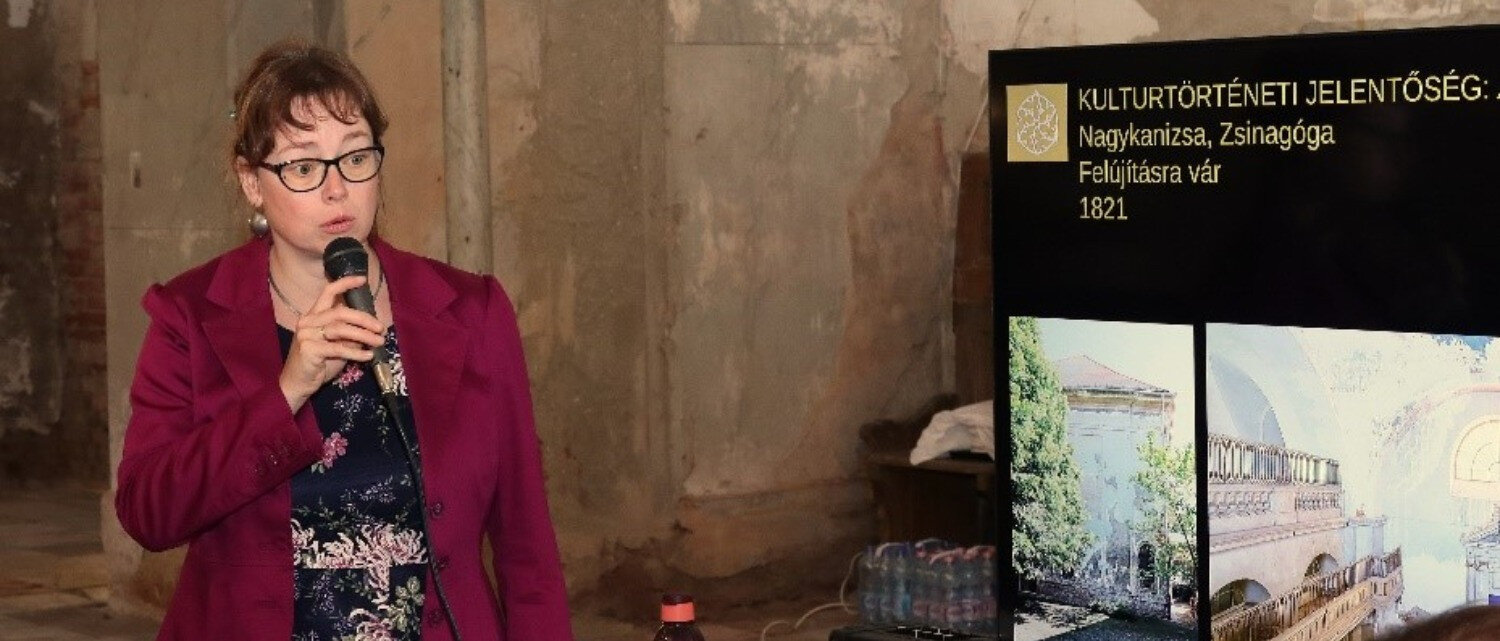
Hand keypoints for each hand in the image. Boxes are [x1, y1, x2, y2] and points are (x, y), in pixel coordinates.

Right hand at [279, 275, 386, 410]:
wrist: (298, 383)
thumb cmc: (319, 363)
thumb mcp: (336, 346)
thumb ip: (349, 336)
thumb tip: (370, 329)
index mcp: (313, 315)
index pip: (328, 292)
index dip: (345, 283)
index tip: (363, 280)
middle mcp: (308, 321)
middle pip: (340, 312)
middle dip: (364, 318)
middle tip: (380, 327)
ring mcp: (306, 334)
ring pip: (341, 329)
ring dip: (364, 335)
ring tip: (379, 341)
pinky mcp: (308, 349)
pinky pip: (338, 348)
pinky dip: (356, 352)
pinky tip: (368, 355)